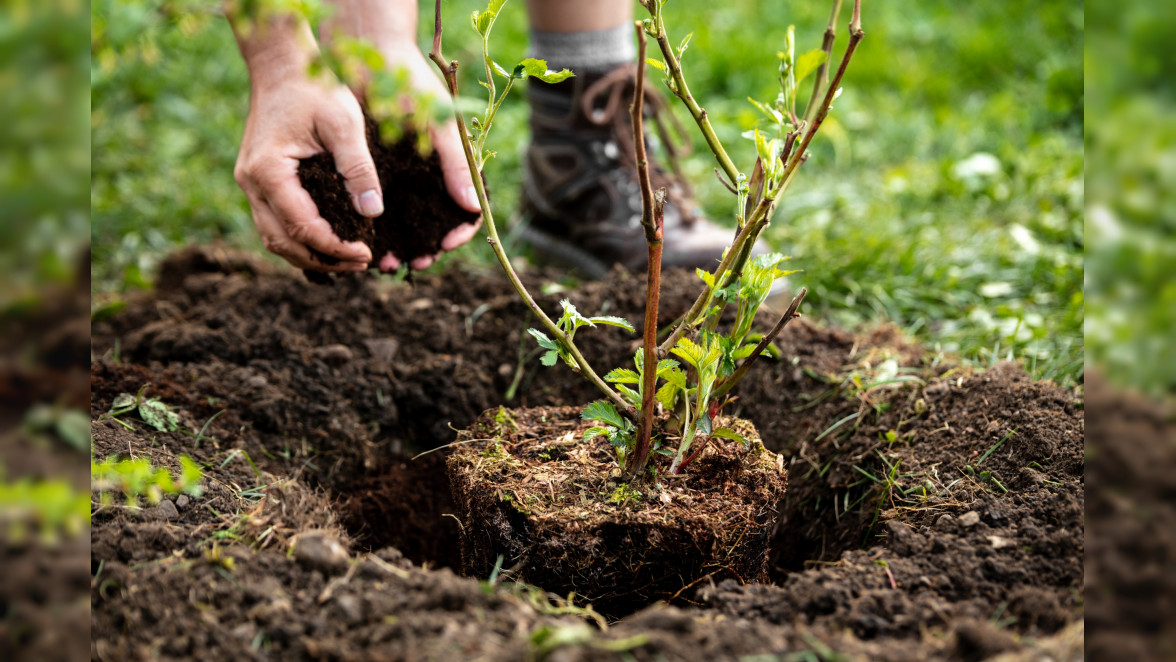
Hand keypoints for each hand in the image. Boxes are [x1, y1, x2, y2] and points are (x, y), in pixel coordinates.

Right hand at [235, 69, 378, 272]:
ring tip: (347, 260)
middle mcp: (251, 182)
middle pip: (283, 242)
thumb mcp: (345, 123)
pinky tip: (328, 242)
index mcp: (269, 171)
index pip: (303, 228)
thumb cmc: (315, 87)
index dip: (336, 247)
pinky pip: (274, 222)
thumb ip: (358, 168)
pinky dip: (298, 239)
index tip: (367, 253)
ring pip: (274, 237)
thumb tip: (373, 212)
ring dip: (309, 255)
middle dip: (323, 260)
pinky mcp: (257, 179)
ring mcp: (249, 182)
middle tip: (360, 264)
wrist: (282, 64)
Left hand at [366, 45, 482, 271]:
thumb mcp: (438, 124)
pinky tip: (368, 243)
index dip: (460, 230)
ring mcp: (404, 176)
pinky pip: (380, 210)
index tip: (446, 243)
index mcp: (453, 165)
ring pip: (408, 222)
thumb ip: (456, 164)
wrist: (369, 57)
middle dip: (428, 246)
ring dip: (401, 245)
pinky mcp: (377, 173)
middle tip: (417, 261)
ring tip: (387, 262)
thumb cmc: (412, 85)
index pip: (468, 209)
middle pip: (436, 223)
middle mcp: (430, 175)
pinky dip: (377, 230)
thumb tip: (473, 207)